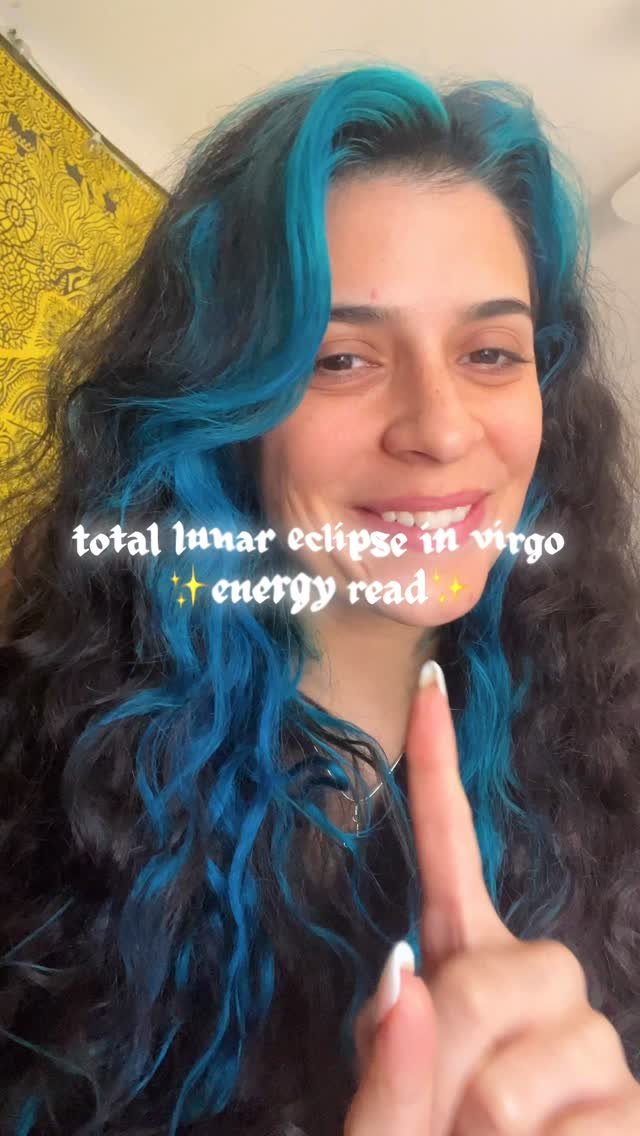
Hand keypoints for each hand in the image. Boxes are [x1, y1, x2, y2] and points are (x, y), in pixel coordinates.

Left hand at [345, 662, 639, 1133]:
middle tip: (452, 1124)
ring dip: (505, 1121)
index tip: (429, 685)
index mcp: (458, 975)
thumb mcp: (380, 1132)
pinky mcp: (633, 1109)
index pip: (447, 855)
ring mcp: (589, 1052)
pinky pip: (610, 1109)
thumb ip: (385, 1076)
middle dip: (470, 1044)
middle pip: (510, 965)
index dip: (436, 773)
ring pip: (563, 1044)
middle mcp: (532, 998)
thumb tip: (406, 972)